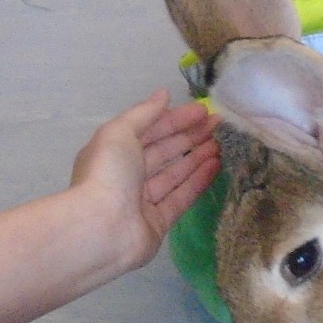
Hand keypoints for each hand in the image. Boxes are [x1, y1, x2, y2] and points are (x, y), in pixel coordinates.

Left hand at [69, 91, 220, 273]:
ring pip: (174, 174)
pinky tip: (216, 166)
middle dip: (189, 136)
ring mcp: (142, 201)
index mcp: (113, 152)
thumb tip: (163, 94)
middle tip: (218, 124)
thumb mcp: (120, 132)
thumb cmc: (108, 174)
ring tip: (220, 144)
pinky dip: (198, 181)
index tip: (203, 110)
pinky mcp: (158, 223)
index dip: (175, 119)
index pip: (149, 130)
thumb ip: (143, 113)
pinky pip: (181, 197)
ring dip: (197, 157)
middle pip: (163, 151)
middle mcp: (126, 175)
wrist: (101, 228)